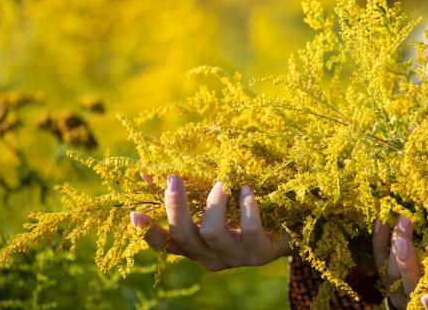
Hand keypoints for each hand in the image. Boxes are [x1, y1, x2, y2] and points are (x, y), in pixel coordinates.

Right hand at [129, 174, 290, 270]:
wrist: (294, 227)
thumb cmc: (247, 210)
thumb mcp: (214, 201)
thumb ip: (188, 190)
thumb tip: (150, 172)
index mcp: (196, 245)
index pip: (165, 244)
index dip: (148, 231)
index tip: (134, 212)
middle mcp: (211, 255)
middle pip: (183, 235)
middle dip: (175, 205)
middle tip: (174, 177)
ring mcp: (235, 257)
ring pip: (212, 232)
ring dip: (214, 202)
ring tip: (223, 183)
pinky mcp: (260, 253)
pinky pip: (249, 230)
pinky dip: (246, 207)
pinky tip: (247, 190)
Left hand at [372, 216, 427, 308]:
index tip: (427, 298)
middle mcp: (424, 305)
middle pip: (411, 288)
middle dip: (406, 261)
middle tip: (406, 230)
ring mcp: (405, 296)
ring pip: (392, 276)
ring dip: (393, 247)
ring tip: (400, 219)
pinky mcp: (394, 284)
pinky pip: (380, 265)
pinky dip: (379, 244)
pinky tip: (381, 221)